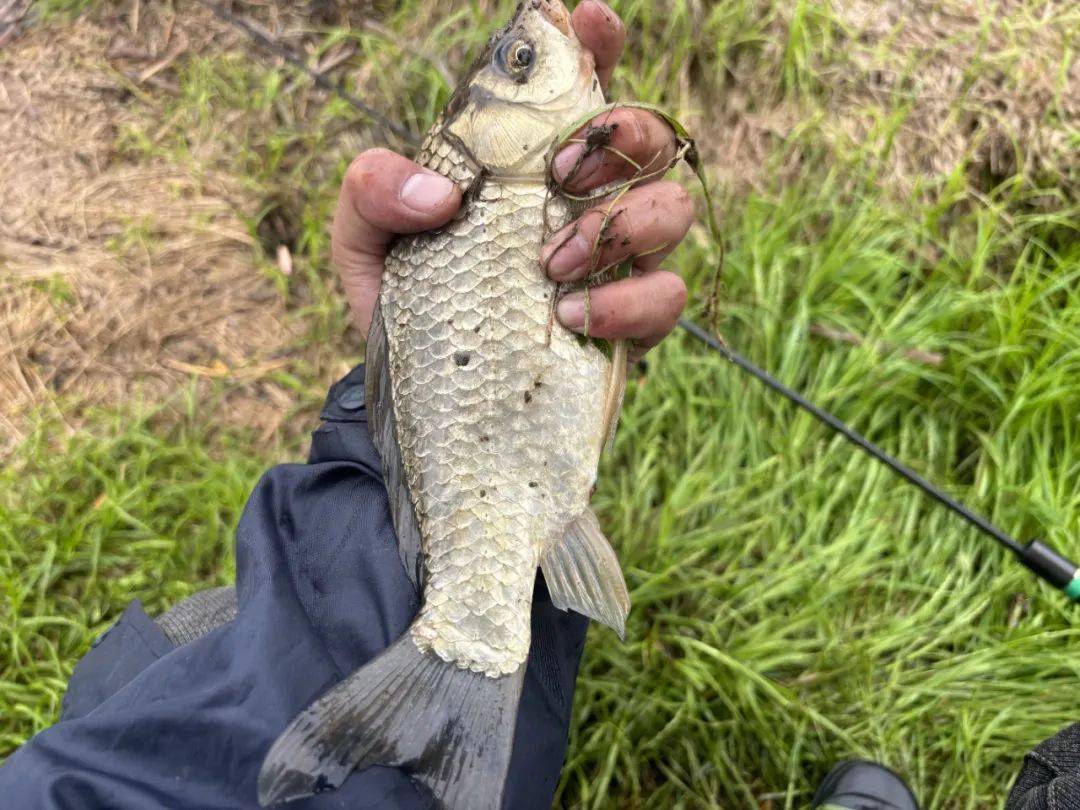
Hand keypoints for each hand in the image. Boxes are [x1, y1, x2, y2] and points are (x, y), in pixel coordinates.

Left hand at [333, 0, 691, 358]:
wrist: (420, 391)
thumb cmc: (401, 297)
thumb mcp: (361, 237)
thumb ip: (373, 190)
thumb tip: (439, 194)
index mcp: (530, 161)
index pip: (583, 85)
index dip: (599, 45)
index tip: (594, 21)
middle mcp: (586, 201)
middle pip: (650, 139)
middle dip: (622, 137)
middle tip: (560, 173)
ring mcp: (618, 261)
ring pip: (673, 211)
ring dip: (623, 225)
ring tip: (551, 263)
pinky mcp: (631, 325)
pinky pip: (667, 297)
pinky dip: (628, 302)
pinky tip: (571, 317)